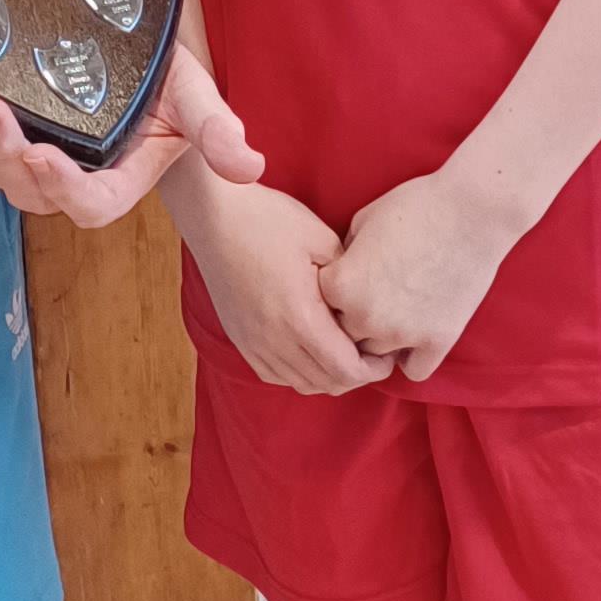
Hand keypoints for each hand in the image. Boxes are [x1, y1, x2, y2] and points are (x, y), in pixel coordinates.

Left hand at [0, 41, 263, 227]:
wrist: (142, 56)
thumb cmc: (171, 82)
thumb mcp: (196, 97)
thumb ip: (216, 129)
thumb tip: (248, 164)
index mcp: (119, 178)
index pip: (91, 202)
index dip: (64, 187)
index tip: (44, 154)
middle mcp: (74, 176)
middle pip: (33, 192)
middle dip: (5, 157)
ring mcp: (40, 157)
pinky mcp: (14, 135)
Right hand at [180, 177, 394, 396]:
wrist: (213, 216)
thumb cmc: (267, 221)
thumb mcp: (322, 240)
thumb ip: (348, 281)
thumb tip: (364, 305)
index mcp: (300, 317)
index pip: (346, 370)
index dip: (374, 370)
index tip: (387, 354)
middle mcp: (274, 339)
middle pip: (327, 383)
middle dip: (357, 375)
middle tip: (373, 355)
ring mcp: (253, 342)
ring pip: (301, 384)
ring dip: (329, 376)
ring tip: (345, 353)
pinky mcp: (239, 339)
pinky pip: (275, 375)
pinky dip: (300, 373)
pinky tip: (310, 352)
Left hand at [319, 168, 517, 383]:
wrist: (473, 209)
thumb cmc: (415, 206)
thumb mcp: (362, 223)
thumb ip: (343, 259)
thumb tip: (337, 280)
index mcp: (340, 285)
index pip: (316, 306)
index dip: (333, 291)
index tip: (349, 277)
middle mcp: (365, 316)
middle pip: (343, 335)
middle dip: (352, 318)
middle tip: (374, 295)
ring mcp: (402, 333)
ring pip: (376, 355)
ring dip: (381, 339)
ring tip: (397, 310)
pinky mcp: (438, 341)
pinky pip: (414, 371)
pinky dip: (412, 357)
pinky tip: (417, 333)